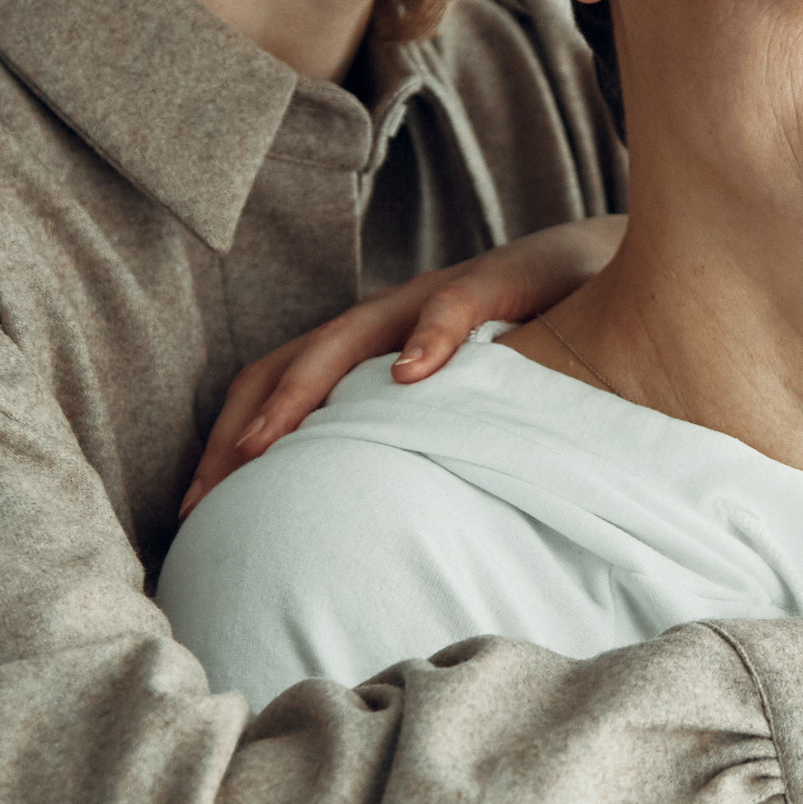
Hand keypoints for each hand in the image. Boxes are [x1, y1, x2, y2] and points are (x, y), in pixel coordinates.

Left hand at [180, 216, 625, 515]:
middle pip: (288, 366)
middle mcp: (385, 318)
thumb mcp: (456, 406)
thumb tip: (361, 537)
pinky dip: (429, 339)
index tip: (194, 515)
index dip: (228, 443)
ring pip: (351, 335)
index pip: (273, 387)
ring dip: (305, 389)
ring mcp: (434, 298)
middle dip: (241, 431)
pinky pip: (457, 309)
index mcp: (367, 348)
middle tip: (209, 498)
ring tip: (268, 445)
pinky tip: (410, 377)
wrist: (608, 267)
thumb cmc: (527, 348)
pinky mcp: (498, 282)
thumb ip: (406, 450)